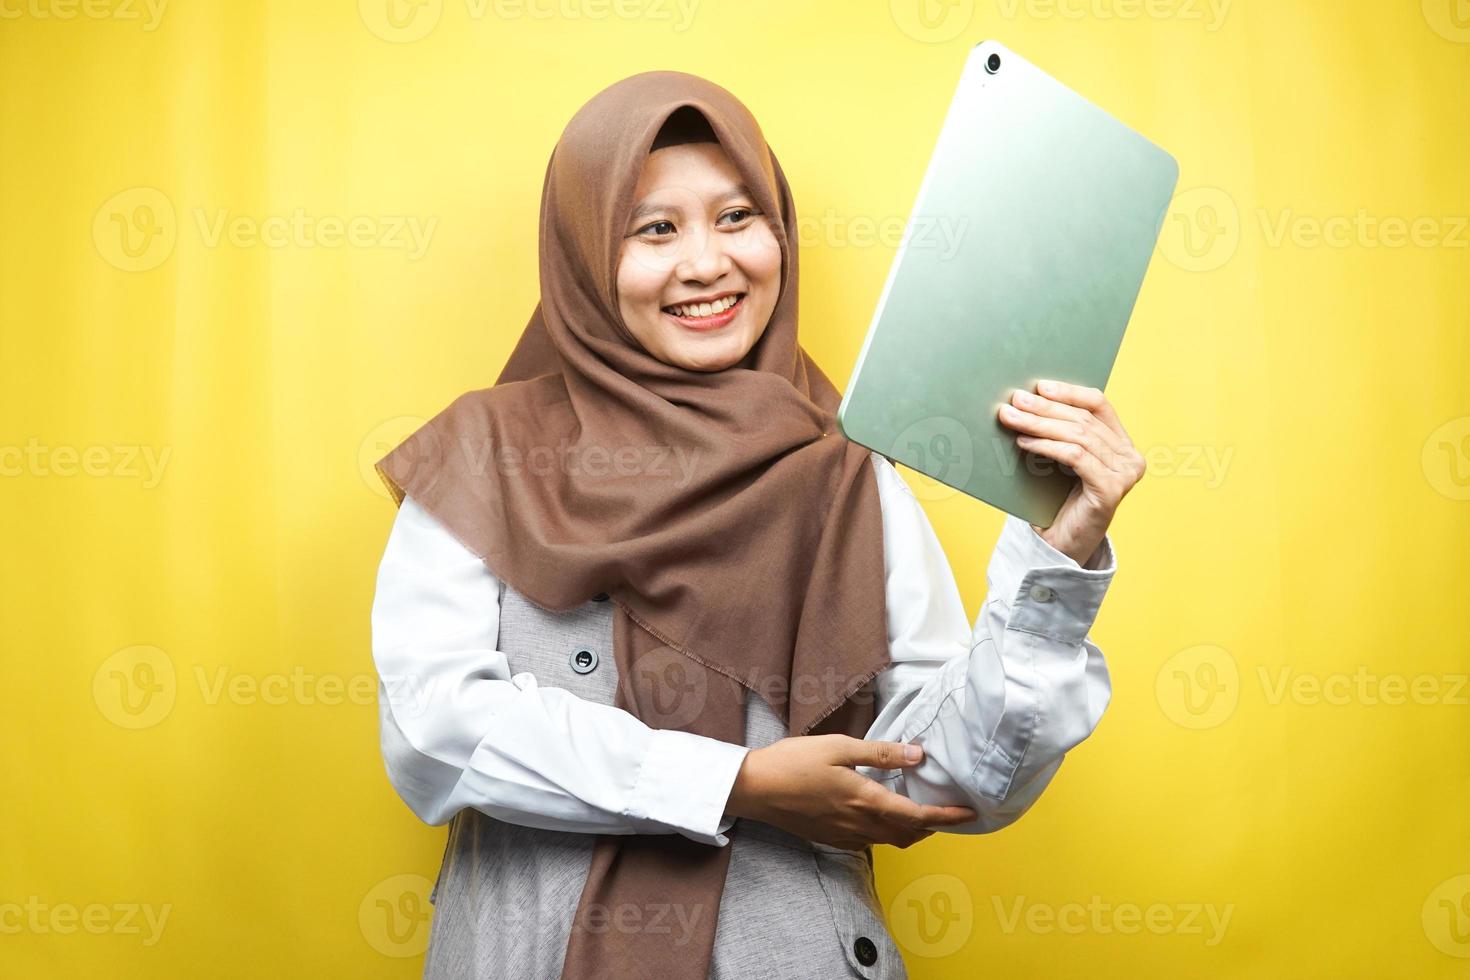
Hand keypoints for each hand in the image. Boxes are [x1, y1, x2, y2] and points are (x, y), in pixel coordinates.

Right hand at [723, 734, 977, 850]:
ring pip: (890, 841)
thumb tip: (919, 755)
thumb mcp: (839, 747)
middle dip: (933, 826)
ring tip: (921, 812)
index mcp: (865, 801)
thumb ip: (881, 753)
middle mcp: (859, 825)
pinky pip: (870, 842)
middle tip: (948, 811)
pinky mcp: (830, 839)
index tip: (969, 814)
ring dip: (911, 831)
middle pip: (909, 834)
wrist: (754, 789)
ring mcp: (844, 836)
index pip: (918, 816)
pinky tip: (882, 815)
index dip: (947, 817)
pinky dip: (888, 833)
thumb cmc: (794, 762)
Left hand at [996, 379, 1144, 566]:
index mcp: (1121, 444)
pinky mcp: (1110, 490)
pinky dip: (1047, 446)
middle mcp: (1130, 457)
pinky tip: (1024, 443)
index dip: (1068, 392)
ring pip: (1078, 436)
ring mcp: (1124, 474)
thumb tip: (1024, 400)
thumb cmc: (1057, 500)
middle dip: (1045, 408)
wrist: (1060, 546)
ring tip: (1011, 418)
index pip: (1098, 404)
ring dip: (1040, 424)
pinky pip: (1076, 457)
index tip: (1039, 386)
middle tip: (1015, 400)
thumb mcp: (1059, 459)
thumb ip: (1056, 432)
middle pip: (1083, 420)